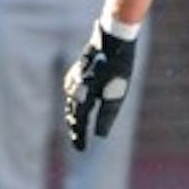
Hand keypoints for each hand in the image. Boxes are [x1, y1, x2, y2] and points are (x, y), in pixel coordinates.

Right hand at [63, 22, 136, 150]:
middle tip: (79, 144)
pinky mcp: (78, 72)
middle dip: (75, 129)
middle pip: (72, 114)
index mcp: (82, 95)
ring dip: (74, 117)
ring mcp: (74, 78)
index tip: (82, 150)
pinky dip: (74, 103)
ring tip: (77, 129)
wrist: (113, 38)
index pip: (78, 122)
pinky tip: (77, 107)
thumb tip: (101, 136)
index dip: (80, 137)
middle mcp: (73, 88)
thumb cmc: (118, 66)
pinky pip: (73, 92)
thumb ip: (107, 114)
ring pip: (71, 103)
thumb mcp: (117, 92)